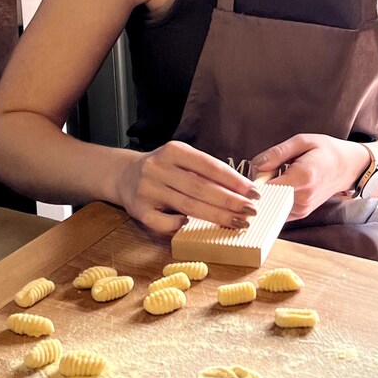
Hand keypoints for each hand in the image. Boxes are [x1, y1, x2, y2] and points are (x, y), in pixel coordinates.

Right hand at [112, 142, 259, 236]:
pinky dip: (180, 226)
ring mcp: (147, 190)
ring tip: (237, 222)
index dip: (234, 180)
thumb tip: (242, 189)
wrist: (123, 174)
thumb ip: (205, 171)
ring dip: (216, 216)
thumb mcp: (181, 159)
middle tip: (251, 211)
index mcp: (173, 151)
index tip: (254, 192)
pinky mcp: (139, 210)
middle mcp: (159, 168)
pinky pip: (163, 223)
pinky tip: (193, 226)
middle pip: (201, 188)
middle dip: (230, 201)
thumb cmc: (163, 168)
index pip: (209, 166)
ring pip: (188, 206)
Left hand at [251, 135, 370, 220]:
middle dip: (261, 185)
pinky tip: (283, 185)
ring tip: (280, 175)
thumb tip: (256, 165)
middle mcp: (303, 197)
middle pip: (267, 196)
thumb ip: (277, 153)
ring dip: (268, 192)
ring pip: (271, 204)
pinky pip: (278, 209)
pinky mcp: (301, 213)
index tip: (258, 169)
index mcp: (303, 177)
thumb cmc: (326, 151)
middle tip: (269, 169)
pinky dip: (275, 198)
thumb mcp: (302, 141)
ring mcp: (302, 208)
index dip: (257, 179)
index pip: (268, 188)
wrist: (348, 167)